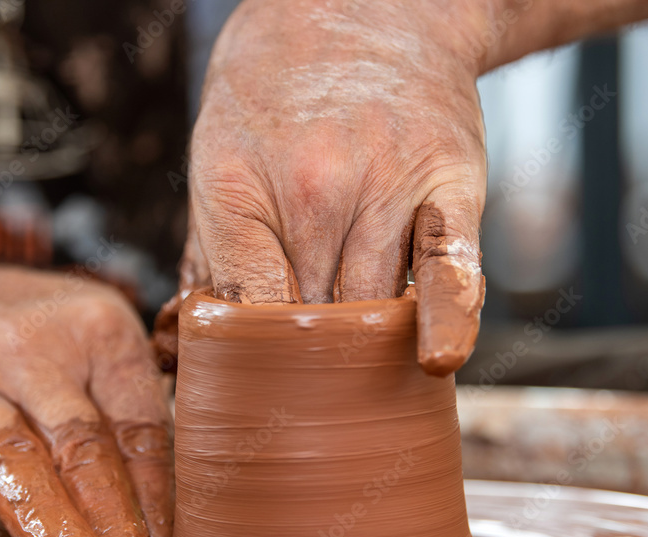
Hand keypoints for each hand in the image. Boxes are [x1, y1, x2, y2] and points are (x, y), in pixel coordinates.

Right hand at [0, 260, 170, 536]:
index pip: (137, 425)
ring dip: (43, 517)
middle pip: (80, 440)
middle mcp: (31, 353)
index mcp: (97, 332)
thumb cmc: (39, 337)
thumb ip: (140, 399)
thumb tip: (195, 488)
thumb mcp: (100, 338)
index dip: (156, 495)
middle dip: (111, 513)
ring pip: (8, 453)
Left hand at [160, 0, 496, 374]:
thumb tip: (196, 349)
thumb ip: (211, 257)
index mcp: (237, 185)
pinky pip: (450, 267)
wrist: (364, 6)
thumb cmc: (276, 97)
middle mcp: (312, 187)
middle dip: (309, 361)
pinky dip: (446, 317)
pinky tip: (439, 358)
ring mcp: (385, 181)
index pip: (246, 313)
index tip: (263, 386)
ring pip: (374, 307)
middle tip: (310, 387)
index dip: (254, 363)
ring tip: (360, 367)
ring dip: (367, 345)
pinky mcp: (452, 178)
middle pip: (312, 320)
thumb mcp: (218, 158)